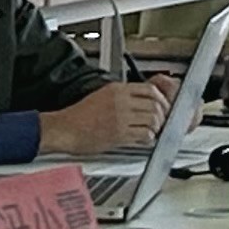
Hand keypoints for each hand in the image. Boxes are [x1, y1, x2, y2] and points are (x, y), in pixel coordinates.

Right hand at [43, 76, 169, 158]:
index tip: (162, 105)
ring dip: (156, 126)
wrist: (66, 129)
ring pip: (152, 119)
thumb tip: (142, 100)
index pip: (150, 90)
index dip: (161, 99)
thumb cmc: (81, 115)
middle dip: (162, 114)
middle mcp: (121, 102)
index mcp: (117, 89)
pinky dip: (149, 137)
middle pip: (154, 105)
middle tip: (161, 120)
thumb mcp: (103, 95)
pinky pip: (144, 134)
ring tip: (153, 130)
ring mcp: (121, 118)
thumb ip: (123, 95)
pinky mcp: (119, 134)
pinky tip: (145, 138)